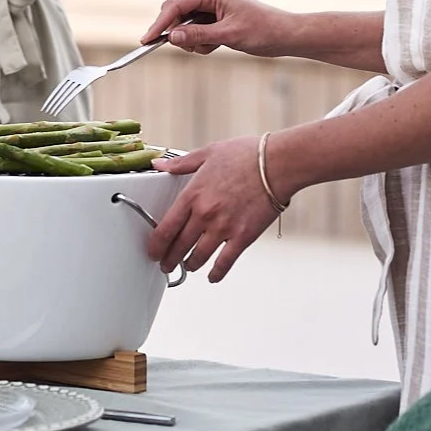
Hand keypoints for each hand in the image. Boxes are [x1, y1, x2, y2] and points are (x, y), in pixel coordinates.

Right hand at [141, 0, 295, 58]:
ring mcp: (210, 8)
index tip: (147, 40)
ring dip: (192, 41)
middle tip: (187, 47)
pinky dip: (201, 43)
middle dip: (177, 33)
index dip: (160, 24)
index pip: (175, 6)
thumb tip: (171, 38)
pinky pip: (195, 33)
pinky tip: (218, 45)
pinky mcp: (214, 20)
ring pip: (184, 26)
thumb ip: (198, 35)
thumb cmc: (262, 30)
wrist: (284, 35)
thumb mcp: (228, 35)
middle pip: (176, 14)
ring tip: (213, 45)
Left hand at [146, 135, 286, 282]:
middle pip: (179, 246)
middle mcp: (205, 214)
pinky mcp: (243, 237)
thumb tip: (158, 163)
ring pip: (198, 256)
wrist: (277, 164)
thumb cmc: (246, 155)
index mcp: (193, 194)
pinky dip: (216, 273)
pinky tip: (212, 277)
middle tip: (165, 264)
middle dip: (169, 259)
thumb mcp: (208, 153)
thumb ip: (180, 163)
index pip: (166, 227)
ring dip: (189, 265)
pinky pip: (225, 262)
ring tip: (186, 267)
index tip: (152, 250)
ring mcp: (224, 228)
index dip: (156, 244)